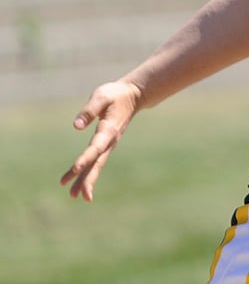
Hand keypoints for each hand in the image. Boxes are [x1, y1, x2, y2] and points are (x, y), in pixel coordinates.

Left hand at [60, 80, 143, 201]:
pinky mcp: (105, 144)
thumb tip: (76, 126)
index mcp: (109, 129)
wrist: (133, 96)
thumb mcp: (102, 96)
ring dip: (85, 180)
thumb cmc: (116, 95)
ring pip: (96, 165)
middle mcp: (110, 141)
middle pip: (97, 163)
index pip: (96, 146)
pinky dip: (86, 172)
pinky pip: (95, 161)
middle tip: (78, 196)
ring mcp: (108, 144)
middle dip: (87, 179)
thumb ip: (89, 110)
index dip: (85, 157)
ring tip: (73, 195)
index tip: (75, 168)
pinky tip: (74, 181)